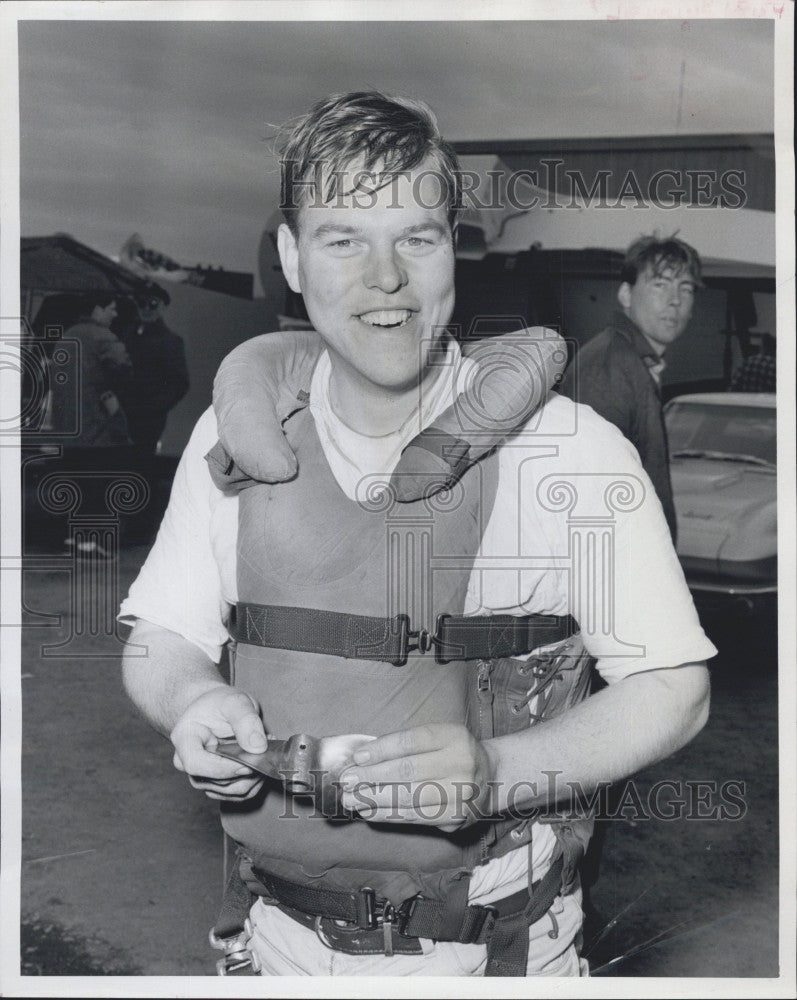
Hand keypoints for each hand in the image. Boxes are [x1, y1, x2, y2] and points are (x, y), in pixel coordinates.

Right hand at [170, 686, 267, 800]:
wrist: (216, 709)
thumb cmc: (220, 703)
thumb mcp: (234, 701)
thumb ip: (246, 720)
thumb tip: (257, 747)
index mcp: (184, 739)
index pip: (196, 764)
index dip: (224, 768)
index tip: (249, 762)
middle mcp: (187, 763)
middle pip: (216, 782)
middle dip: (247, 769)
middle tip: (266, 746)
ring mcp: (201, 776)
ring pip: (230, 791)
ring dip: (255, 775)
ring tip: (264, 750)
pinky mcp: (217, 784)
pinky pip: (240, 793)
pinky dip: (256, 780)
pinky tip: (259, 760)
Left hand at [338, 723, 495, 830]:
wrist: (491, 777)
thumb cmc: (453, 752)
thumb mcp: (439, 737)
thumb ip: (407, 744)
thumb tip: (364, 757)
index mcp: (455, 737)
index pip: (412, 741)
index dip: (382, 749)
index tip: (358, 757)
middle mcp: (462, 764)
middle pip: (409, 771)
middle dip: (372, 777)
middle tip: (347, 781)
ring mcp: (462, 795)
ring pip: (410, 799)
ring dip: (375, 800)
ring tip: (352, 799)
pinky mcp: (456, 819)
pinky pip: (416, 818)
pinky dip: (389, 815)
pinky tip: (370, 811)